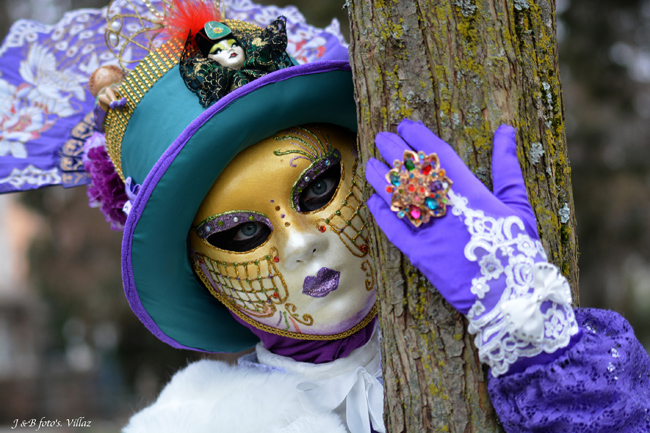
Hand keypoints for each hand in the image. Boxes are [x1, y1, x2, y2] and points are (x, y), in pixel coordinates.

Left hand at [365, 119, 537, 313]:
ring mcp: (430, 232)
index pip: (438, 156)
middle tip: (381, 138)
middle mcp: (445, 209)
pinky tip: (374, 200)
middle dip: (393, 152)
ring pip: (397, 198)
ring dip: (381, 179)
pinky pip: (393, 230)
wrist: (511, 297)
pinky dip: (382, 213)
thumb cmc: (519, 249)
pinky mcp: (419, 255)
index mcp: (471, 193)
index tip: (405, 125)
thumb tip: (506, 130)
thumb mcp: (518, 205)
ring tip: (371, 163)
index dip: (419, 138)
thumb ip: (507, 167)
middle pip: (412, 174)